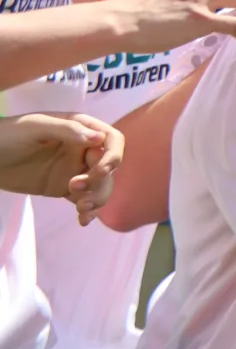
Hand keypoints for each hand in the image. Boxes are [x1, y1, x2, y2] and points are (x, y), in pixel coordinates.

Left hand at [0, 113, 122, 222]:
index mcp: (81, 129)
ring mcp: (75, 170)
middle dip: (99, 181)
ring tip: (81, 209)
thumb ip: (68, 130)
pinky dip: (89, 211)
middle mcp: (83, 150)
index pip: (112, 140)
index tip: (99, 171)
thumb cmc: (8, 135)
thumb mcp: (36, 127)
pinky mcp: (64, 188)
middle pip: (109, 167)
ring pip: (101, 186)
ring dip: (98, 198)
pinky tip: (83, 220)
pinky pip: (85, 199)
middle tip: (73, 188)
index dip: (112, 156)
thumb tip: (100, 138)